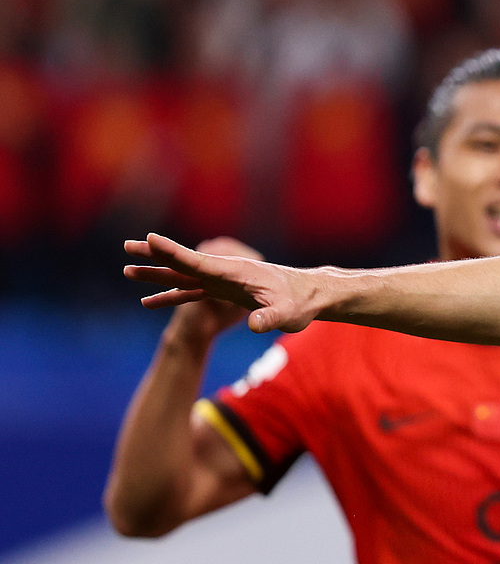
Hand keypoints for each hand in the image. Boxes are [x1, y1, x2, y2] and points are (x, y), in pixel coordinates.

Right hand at [125, 233, 329, 333]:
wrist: (309, 296)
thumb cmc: (300, 303)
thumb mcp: (287, 314)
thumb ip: (269, 318)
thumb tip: (254, 325)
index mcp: (234, 272)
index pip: (198, 261)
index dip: (173, 251)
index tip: (150, 238)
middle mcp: (223, 273)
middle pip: (183, 262)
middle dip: (155, 255)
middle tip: (126, 246)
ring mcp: (221, 282)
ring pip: (181, 275)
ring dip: (156, 273)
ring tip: (126, 269)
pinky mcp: (222, 293)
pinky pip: (190, 292)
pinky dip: (169, 295)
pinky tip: (148, 302)